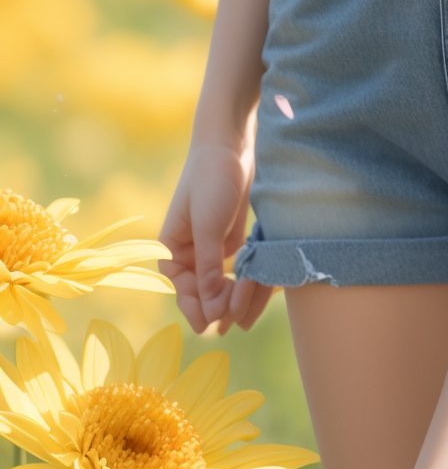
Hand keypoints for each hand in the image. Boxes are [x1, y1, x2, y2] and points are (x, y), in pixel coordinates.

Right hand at [158, 139, 275, 336]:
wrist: (230, 145)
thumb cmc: (211, 180)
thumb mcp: (208, 225)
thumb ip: (206, 266)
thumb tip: (209, 309)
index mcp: (171, 249)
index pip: (181, 290)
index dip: (196, 308)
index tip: (213, 323)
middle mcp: (188, 253)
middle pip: (201, 293)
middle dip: (218, 304)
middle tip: (236, 314)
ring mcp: (210, 249)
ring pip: (219, 286)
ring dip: (233, 296)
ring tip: (247, 296)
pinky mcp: (230, 242)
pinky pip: (235, 271)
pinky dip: (244, 282)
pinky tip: (255, 288)